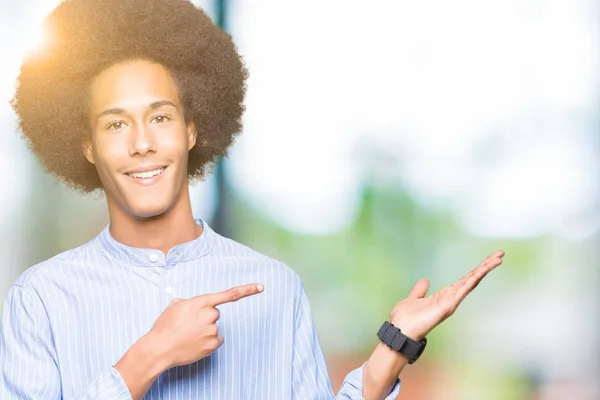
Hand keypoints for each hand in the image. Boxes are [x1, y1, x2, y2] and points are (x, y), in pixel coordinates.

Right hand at [146, 283, 263, 368]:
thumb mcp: (174, 306)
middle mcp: (210, 315)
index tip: (261, 287)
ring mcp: (212, 330)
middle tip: (188, 324)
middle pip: (215, 313)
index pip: (229, 294)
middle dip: (205, 317)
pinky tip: (194, 343)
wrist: (159, 348)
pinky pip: (216, 340)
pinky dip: (208, 342)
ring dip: (204, 330)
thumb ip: (188, 302)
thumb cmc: (164, 327)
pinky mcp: (213, 345)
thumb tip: (189, 305)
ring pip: (214, 328)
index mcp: (202, 302)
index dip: (247, 290)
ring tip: (187, 335)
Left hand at [390, 251, 503, 340]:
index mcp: (444, 295)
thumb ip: (420, 291)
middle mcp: (450, 298)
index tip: (488, 259)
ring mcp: (451, 302)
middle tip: (500, 254)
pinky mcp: (448, 305)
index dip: (476, 270)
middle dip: (485, 266)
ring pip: (471, 282)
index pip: (464, 279)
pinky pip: (463, 290)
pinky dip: (473, 280)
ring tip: (498, 258)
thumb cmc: (405, 319)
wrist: (400, 330)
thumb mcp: (413, 299)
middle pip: (472, 278)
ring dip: (484, 270)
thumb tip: (425, 280)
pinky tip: (482, 271)